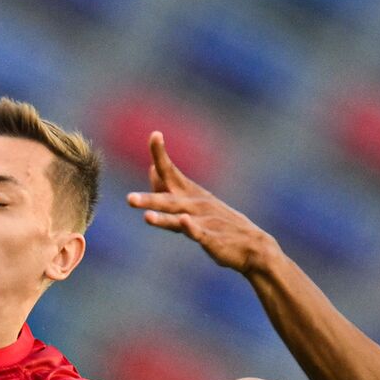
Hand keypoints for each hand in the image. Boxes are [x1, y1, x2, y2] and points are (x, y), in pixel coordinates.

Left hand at [127, 132, 275, 274]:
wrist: (251, 245)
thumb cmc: (217, 223)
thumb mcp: (193, 202)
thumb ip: (170, 187)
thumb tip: (152, 168)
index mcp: (188, 193)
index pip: (170, 171)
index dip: (161, 154)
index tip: (155, 134)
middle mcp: (194, 203)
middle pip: (168, 199)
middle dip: (149, 199)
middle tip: (128, 199)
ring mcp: (204, 221)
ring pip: (179, 218)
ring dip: (163, 217)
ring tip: (147, 216)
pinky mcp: (212, 239)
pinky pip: (200, 233)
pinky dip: (192, 228)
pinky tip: (185, 221)